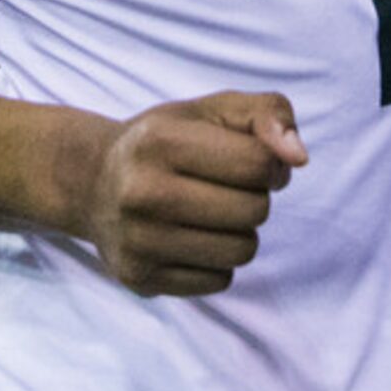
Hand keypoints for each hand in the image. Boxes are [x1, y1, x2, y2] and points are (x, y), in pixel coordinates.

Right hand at [75, 91, 308, 297]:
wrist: (92, 181)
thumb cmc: (169, 139)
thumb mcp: (216, 108)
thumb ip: (269, 114)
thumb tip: (298, 158)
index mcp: (161, 141)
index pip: (258, 164)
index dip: (271, 164)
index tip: (252, 160)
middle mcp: (140, 193)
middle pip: (254, 210)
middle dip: (254, 197)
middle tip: (225, 187)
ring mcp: (136, 241)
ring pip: (242, 251)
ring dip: (240, 232)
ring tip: (210, 212)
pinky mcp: (139, 278)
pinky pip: (220, 281)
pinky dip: (217, 261)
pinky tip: (190, 237)